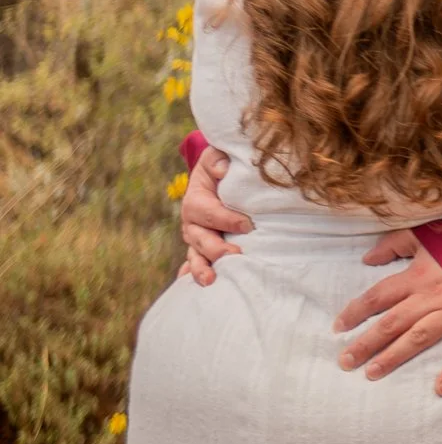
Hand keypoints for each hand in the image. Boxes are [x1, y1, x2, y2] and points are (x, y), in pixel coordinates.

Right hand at [177, 146, 248, 285]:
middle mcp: (192, 222)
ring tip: (210, 280)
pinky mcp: (202, 248)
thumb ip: (218, 159)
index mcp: (196, 199)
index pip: (208, 211)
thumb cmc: (223, 165)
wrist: (219, 175)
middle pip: (200, 238)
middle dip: (216, 249)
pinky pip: (194, 264)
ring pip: (195, 255)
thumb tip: (223, 168)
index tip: (248, 224)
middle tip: (235, 256)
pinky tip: (198, 286)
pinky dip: (193, 275)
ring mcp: (196, 238)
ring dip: (201, 269)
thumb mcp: (219, 156)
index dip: (226, 219)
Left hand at [335, 230, 441, 396]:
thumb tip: (367, 259)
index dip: (356, 311)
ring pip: (418, 338)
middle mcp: (432, 296)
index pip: (378, 296)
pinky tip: (440, 389)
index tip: (338, 327)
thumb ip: (395, 244)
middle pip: (392, 322)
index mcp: (419, 274)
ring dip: (394, 357)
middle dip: (366, 343)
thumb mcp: (429, 233)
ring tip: (372, 373)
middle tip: (345, 361)